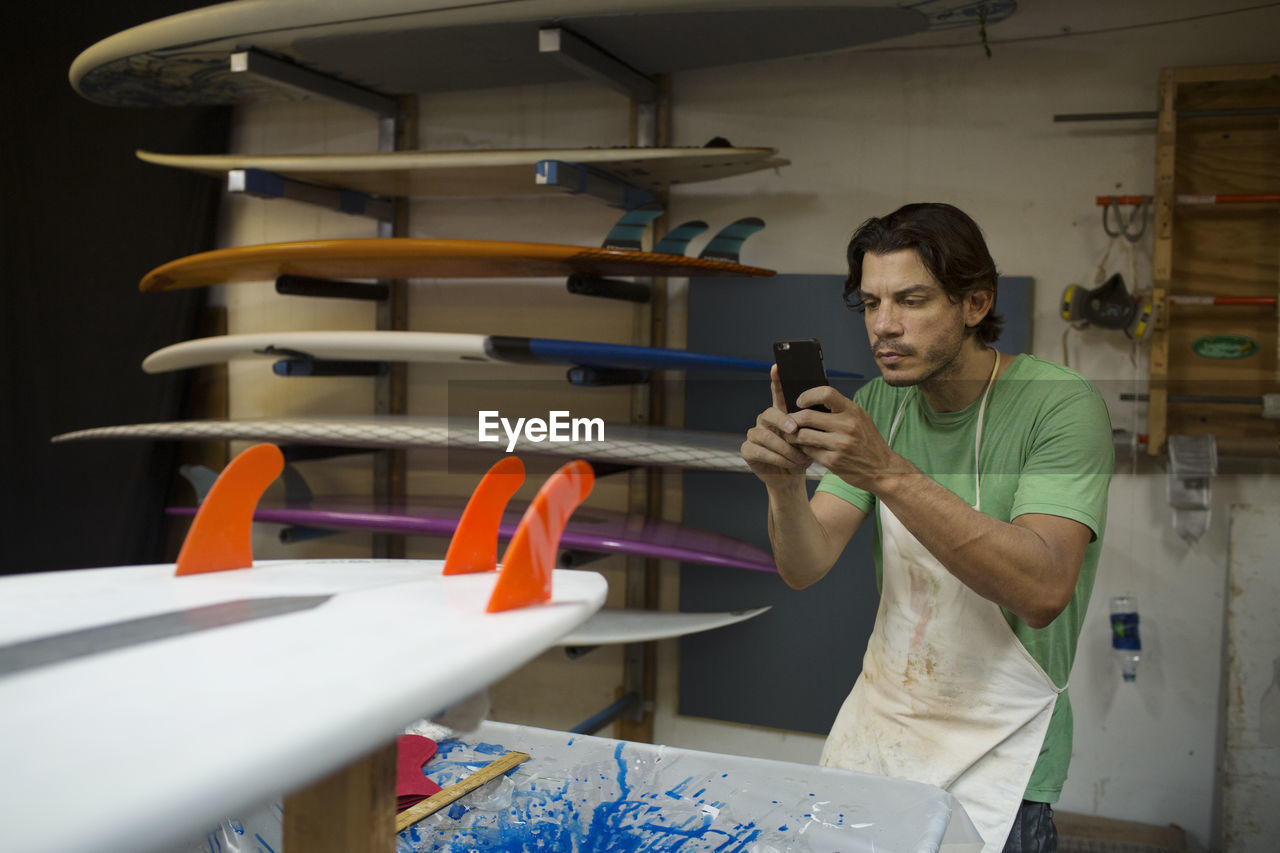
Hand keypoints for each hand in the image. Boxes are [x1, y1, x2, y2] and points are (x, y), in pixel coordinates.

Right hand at [741, 365, 812, 484]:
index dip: (776, 380)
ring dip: (784, 447)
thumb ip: (809, 425)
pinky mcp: (748, 450)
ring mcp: (754, 434)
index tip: (777, 366)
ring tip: (799, 457)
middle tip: (794, 429)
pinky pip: (759, 450)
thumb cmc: (802, 454)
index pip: (777, 393)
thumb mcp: (810, 438)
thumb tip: (818, 415)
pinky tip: (789, 463)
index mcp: (780, 413)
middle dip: (782, 421)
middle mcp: (764, 420)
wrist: (792, 477)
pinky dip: (776, 458)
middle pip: (769, 413)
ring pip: (765, 435)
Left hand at [786, 386, 911, 491]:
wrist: (882, 470)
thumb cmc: (868, 441)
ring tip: (793, 435)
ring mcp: (839, 445)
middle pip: (807, 416)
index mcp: (853, 411)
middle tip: (789, 421)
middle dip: (793, 418)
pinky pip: (808, 451)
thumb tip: (811, 401)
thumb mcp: (860, 419)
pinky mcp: (833, 462)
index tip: (800, 402)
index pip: (826, 393)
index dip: (808, 396)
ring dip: (793, 435)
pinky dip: (802, 449)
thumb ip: (840, 409)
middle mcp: (847, 426)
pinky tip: (803, 448)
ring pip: (803, 435)